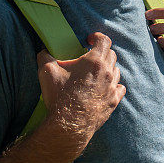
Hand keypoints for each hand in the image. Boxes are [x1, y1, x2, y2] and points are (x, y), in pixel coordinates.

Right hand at [36, 32, 125, 157]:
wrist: (68, 125)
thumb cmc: (59, 96)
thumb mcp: (46, 72)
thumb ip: (44, 56)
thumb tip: (43, 51)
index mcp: (94, 61)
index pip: (104, 41)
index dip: (97, 37)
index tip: (89, 40)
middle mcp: (107, 72)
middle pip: (111, 54)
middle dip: (101, 52)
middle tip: (90, 57)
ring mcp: (112, 87)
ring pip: (116, 70)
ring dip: (108, 68)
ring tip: (96, 72)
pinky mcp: (114, 101)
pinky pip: (120, 88)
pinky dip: (114, 85)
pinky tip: (105, 87)